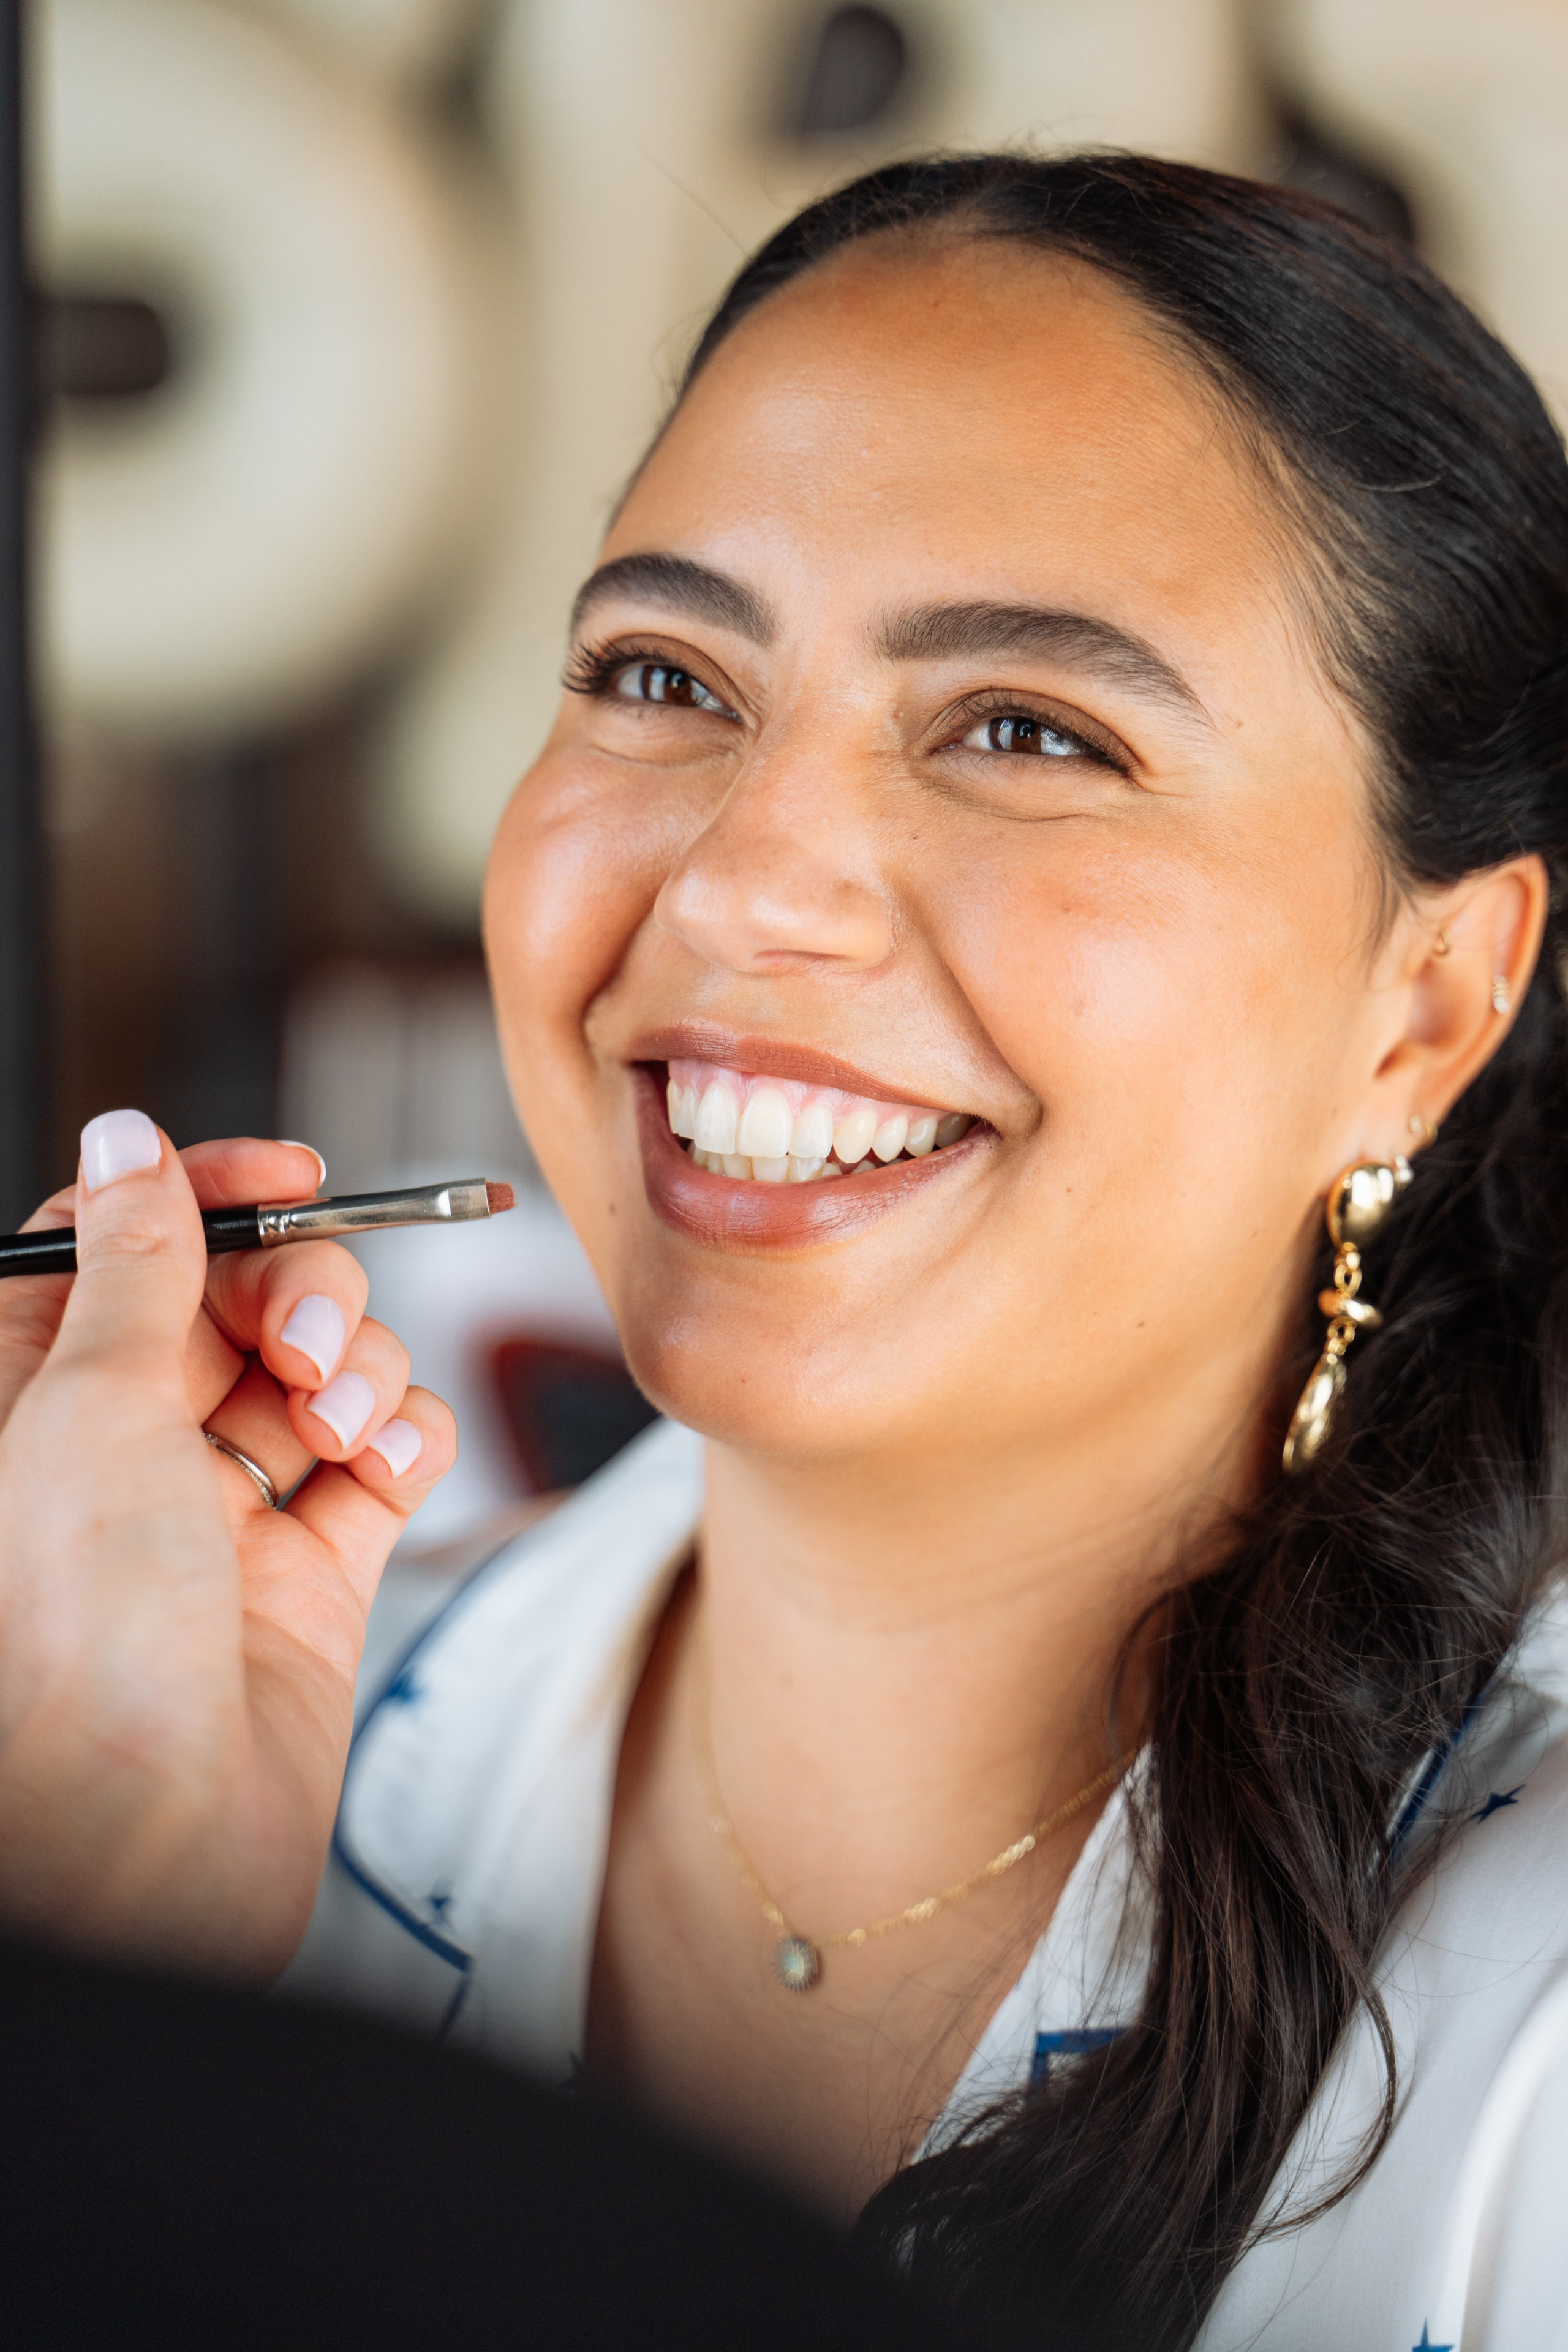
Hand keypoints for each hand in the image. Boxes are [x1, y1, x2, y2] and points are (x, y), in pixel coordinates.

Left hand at [0, 1113, 456, 1978]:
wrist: (150, 1848)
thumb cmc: (76, 1643)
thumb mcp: (84, 1405)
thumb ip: (131, 1261)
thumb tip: (128, 1136)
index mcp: (40, 1388)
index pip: (125, 1237)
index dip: (207, 1188)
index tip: (293, 1170)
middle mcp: (128, 1441)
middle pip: (244, 1292)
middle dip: (304, 1290)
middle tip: (307, 1342)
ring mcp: (225, 1505)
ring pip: (326, 1368)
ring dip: (359, 1370)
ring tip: (339, 1430)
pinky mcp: (315, 1566)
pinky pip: (385, 1456)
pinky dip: (403, 1442)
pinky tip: (383, 1471)